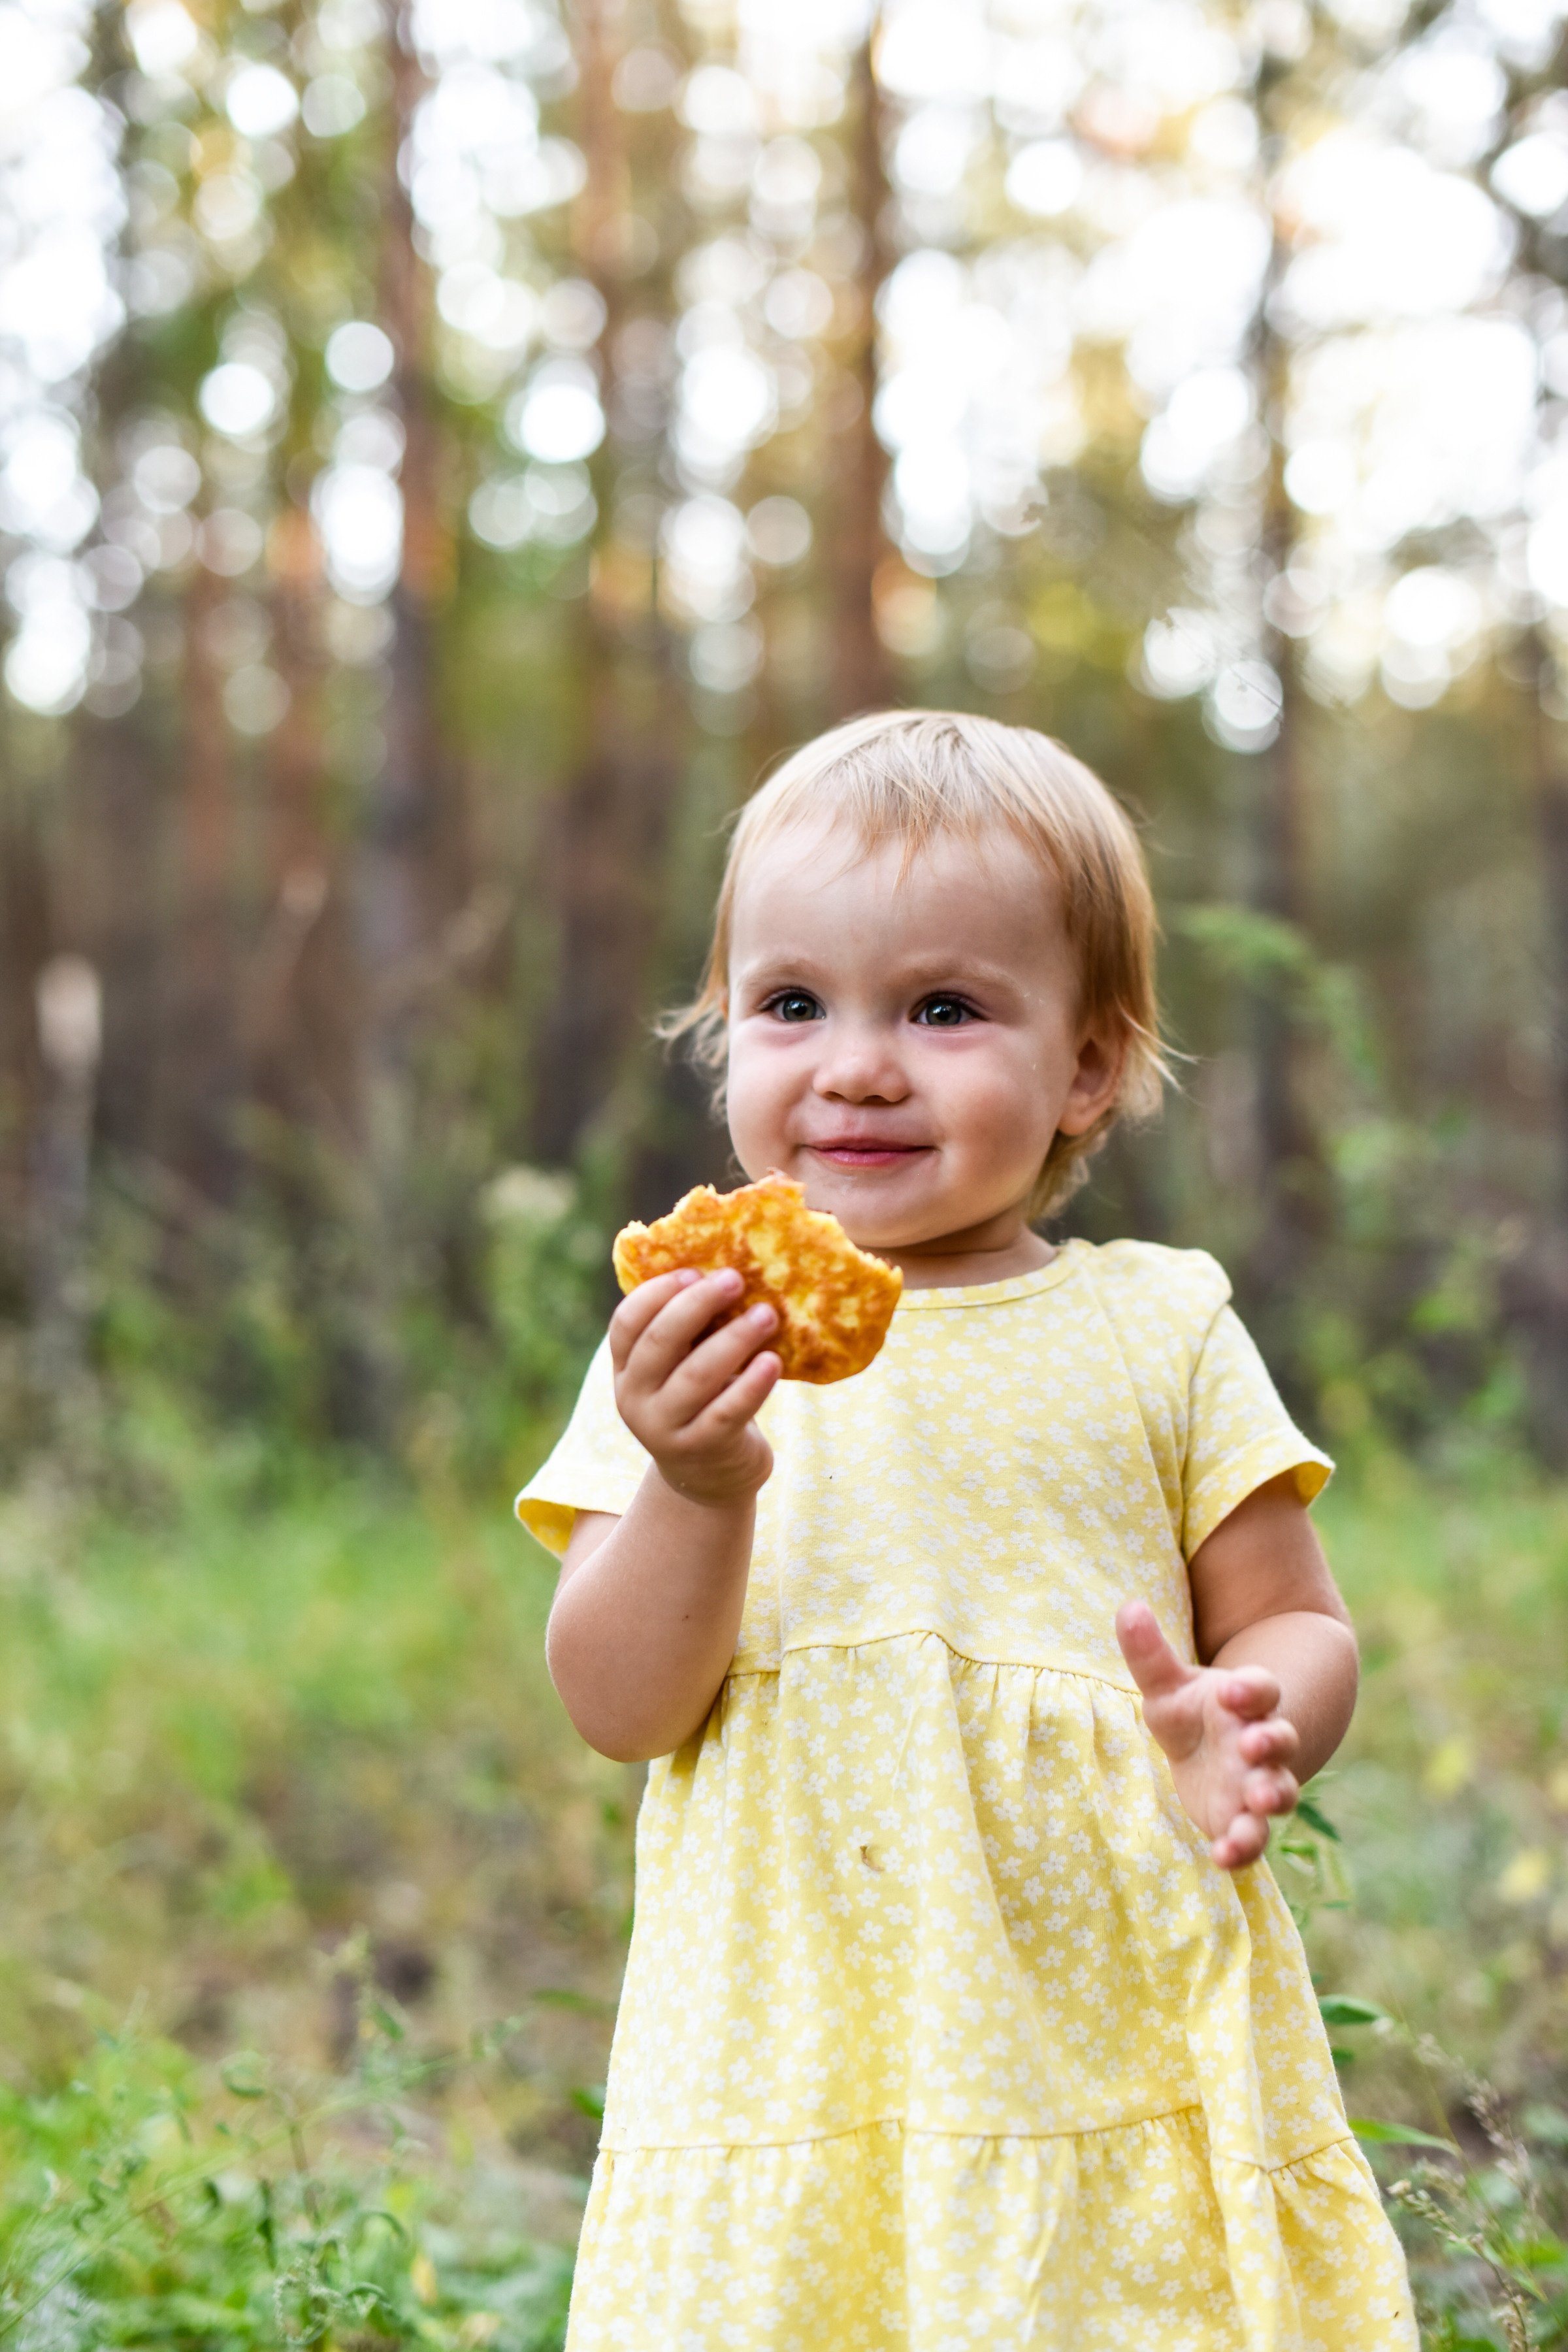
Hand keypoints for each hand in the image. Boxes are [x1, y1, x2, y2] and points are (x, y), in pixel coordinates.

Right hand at [609, 1268, 780, 1507]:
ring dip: (735, 1338)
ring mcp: (665, 1428)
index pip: (626, 1322)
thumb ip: (688, 1330)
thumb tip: (723, 1268)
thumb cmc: (701, 1402)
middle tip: (736, 1278)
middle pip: (660, 1342)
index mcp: (626, 1368)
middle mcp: (635, 1398)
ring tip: (768, 1314)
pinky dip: (752, 1383)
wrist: (711, 1477)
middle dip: (698, 1304)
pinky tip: (773, 1361)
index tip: (694, 1271)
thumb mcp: (679, 1368)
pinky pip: (728, 1411)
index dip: (657, 1293)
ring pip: (696, 1374)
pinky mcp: (703, 1449)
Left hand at [1115, 1600, 1300, 1869]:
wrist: (1208, 1755)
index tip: (1231, 1688)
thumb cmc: (1190, 1713)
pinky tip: (1223, 1855)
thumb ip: (1149, 1652)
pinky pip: (1254, 1837)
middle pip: (1281, 1739)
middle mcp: (1261, 1743)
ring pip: (1279, 1791)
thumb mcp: (1166, 1684)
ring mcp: (1258, 1784)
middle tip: (1255, 1743)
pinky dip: (1244, 1848)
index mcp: (1246, 1704)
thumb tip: (1127, 1607)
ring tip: (1258, 1800)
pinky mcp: (1243, 1820)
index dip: (1252, 1688)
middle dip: (1272, 1741)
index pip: (1261, 1689)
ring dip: (1273, 1795)